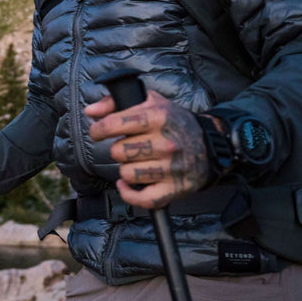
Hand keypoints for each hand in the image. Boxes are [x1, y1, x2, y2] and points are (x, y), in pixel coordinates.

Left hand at [86, 90, 213, 208]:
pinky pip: (142, 198)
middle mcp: (165, 142)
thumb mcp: (150, 102)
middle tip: (128, 147)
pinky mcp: (174, 188)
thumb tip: (90, 112)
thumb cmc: (174, 122)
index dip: (98, 130)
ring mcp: (170, 167)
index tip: (98, 132)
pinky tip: (127, 185)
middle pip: (118, 152)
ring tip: (136, 162)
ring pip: (127, 174)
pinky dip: (129, 194)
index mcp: (157, 117)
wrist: (211, 144)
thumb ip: (116, 103)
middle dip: (118, 149)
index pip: (113, 124)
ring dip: (126, 169)